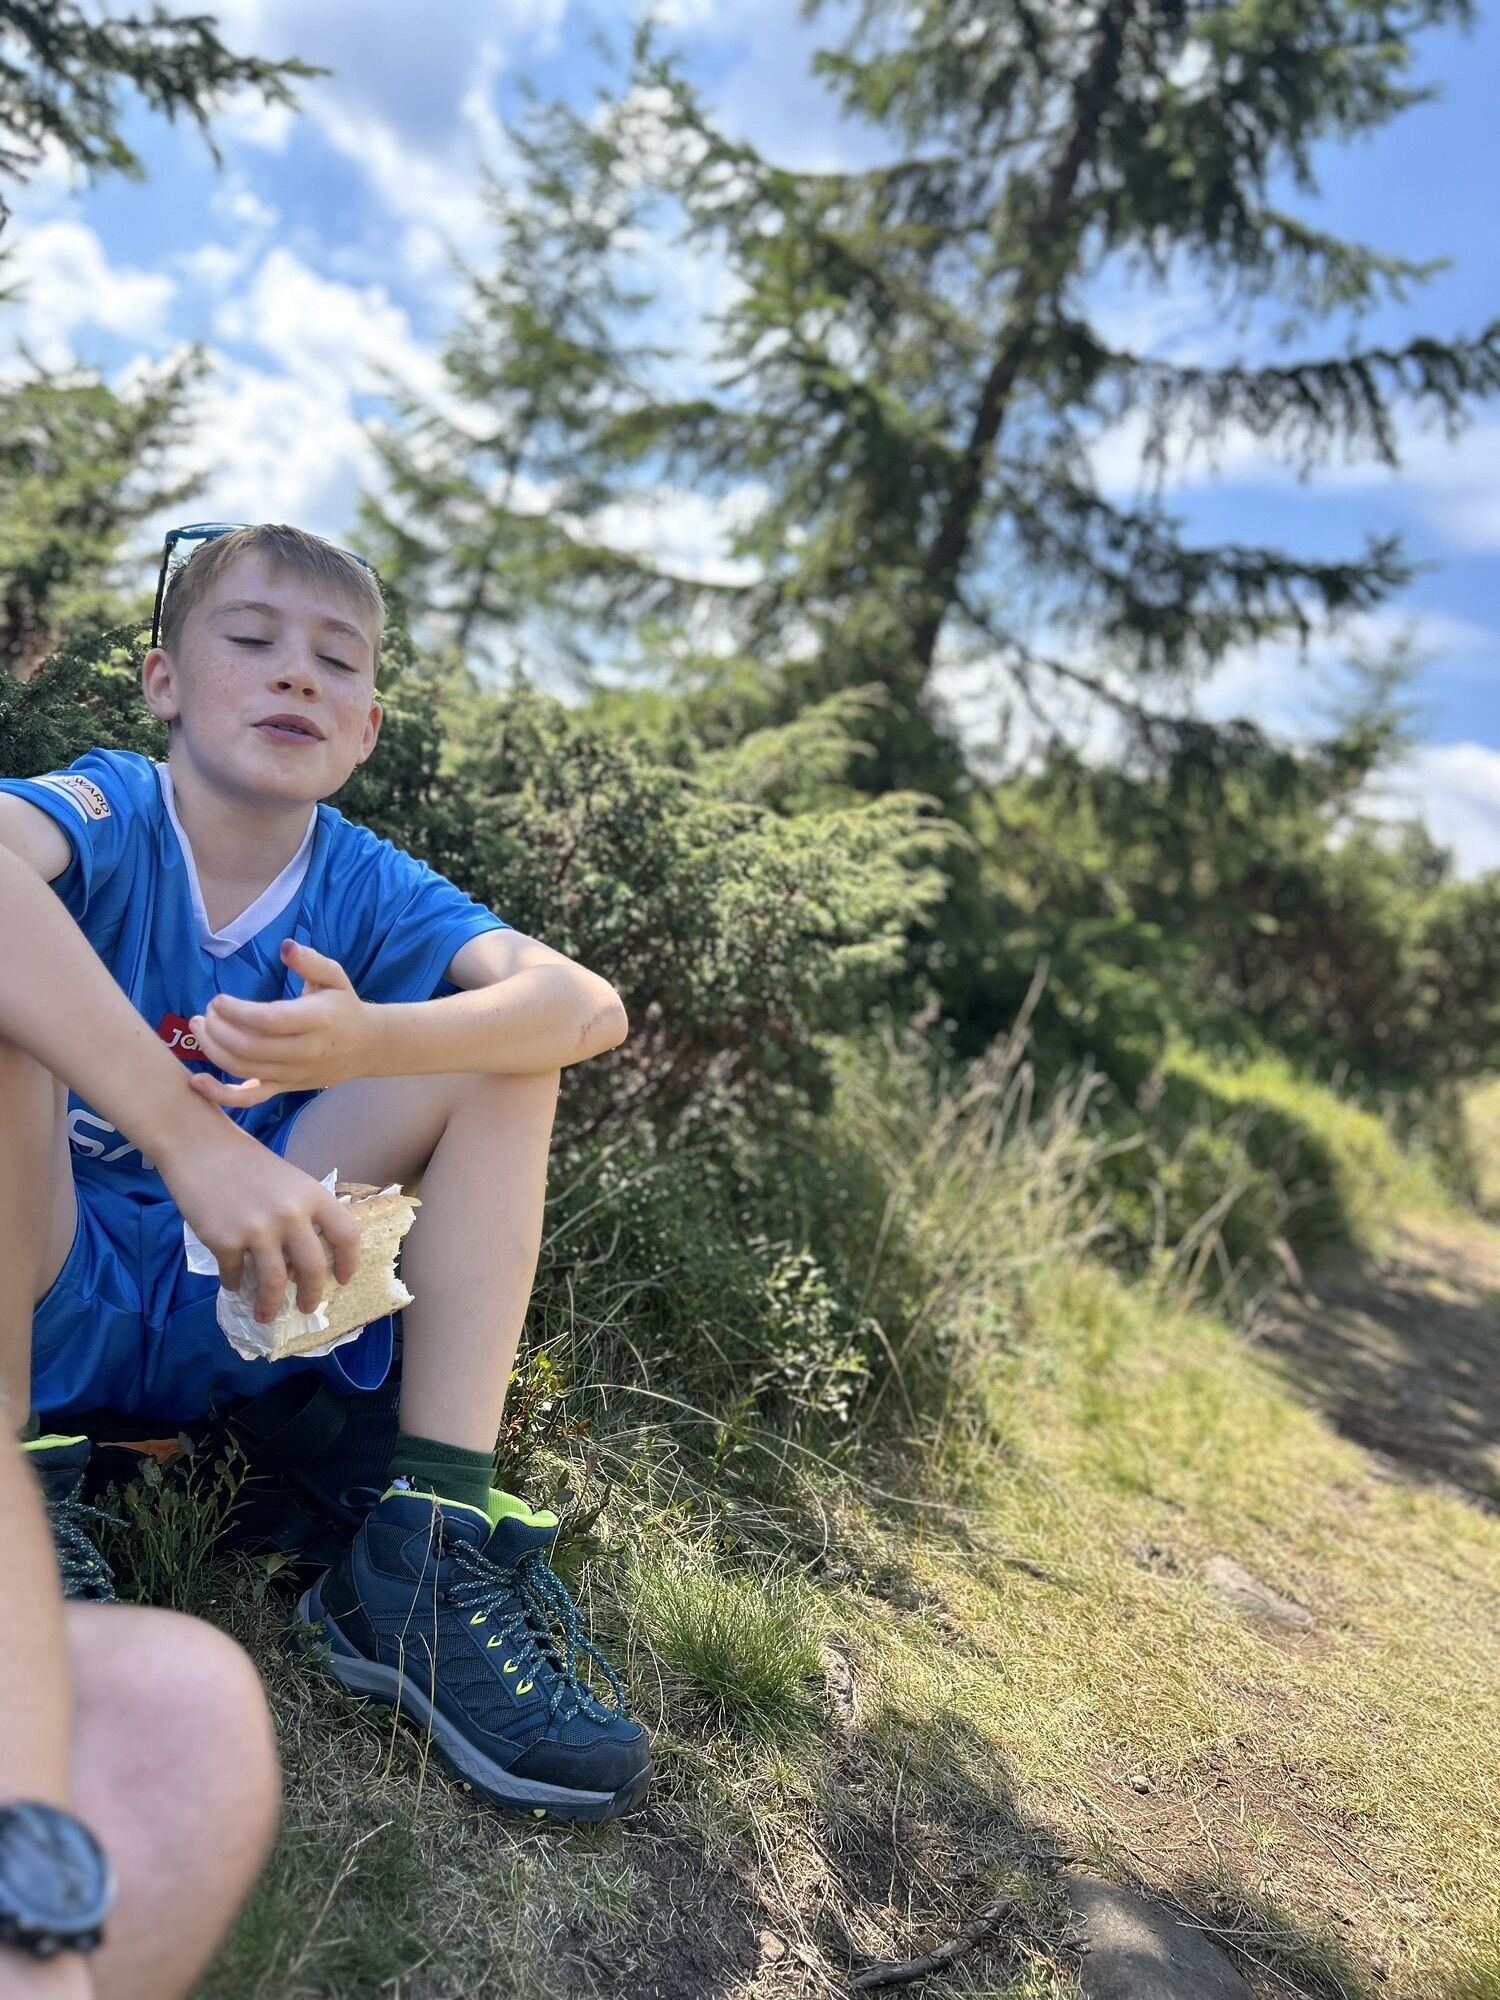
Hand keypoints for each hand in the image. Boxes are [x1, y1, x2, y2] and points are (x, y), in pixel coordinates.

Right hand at [156, 1116, 364, 1323]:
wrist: (200, 1147)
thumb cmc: (246, 1163)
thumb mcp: (289, 1182)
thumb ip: (302, 1215)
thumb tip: (304, 1262)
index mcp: (313, 1196)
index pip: (346, 1235)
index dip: (349, 1262)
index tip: (343, 1279)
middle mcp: (291, 1214)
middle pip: (313, 1269)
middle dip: (312, 1296)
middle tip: (307, 1308)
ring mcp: (258, 1229)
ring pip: (274, 1283)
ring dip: (270, 1305)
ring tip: (265, 1314)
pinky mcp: (225, 1241)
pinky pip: (235, 1275)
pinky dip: (233, 1284)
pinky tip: (232, 1284)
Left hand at [185, 941, 370, 1110]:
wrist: (367, 1047)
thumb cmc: (344, 1006)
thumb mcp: (334, 977)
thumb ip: (310, 961)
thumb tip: (285, 947)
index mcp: (317, 1021)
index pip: (270, 1021)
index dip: (238, 1012)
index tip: (218, 999)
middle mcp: (304, 1051)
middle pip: (250, 1048)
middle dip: (218, 1029)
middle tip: (205, 1012)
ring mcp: (292, 1074)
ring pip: (244, 1070)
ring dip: (213, 1050)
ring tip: (199, 1028)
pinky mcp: (284, 1088)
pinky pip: (250, 1099)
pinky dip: (221, 1095)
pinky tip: (197, 1081)